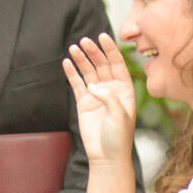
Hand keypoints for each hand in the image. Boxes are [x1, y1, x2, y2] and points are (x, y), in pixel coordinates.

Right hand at [62, 34, 135, 162]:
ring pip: (88, 72)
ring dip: (82, 59)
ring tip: (74, 48)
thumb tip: (93, 86)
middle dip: (94, 52)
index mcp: (125, 89)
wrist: (106, 156)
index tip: (103, 36)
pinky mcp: (84, 102)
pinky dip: (72, 73)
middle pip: (102, 65)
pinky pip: (77, 84)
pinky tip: (67, 62)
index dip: (111, 50)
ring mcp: (96, 94)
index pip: (118, 64)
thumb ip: (109, 97)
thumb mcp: (120, 115)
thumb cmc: (119, 137)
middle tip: (84, 41)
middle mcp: (111, 89)